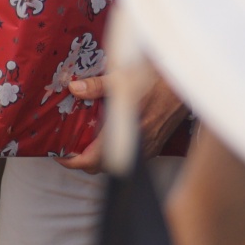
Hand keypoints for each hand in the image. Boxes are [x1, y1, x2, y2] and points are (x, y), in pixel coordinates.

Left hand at [60, 74, 188, 172]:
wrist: (185, 85)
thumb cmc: (157, 80)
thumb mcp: (124, 78)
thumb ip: (97, 86)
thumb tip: (74, 88)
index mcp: (127, 129)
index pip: (94, 160)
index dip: (72, 161)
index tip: (59, 155)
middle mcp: (138, 143)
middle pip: (101, 166)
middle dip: (81, 161)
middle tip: (66, 147)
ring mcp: (148, 146)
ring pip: (115, 164)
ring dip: (97, 158)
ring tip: (82, 143)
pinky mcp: (155, 145)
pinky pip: (129, 157)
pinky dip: (114, 153)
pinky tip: (105, 138)